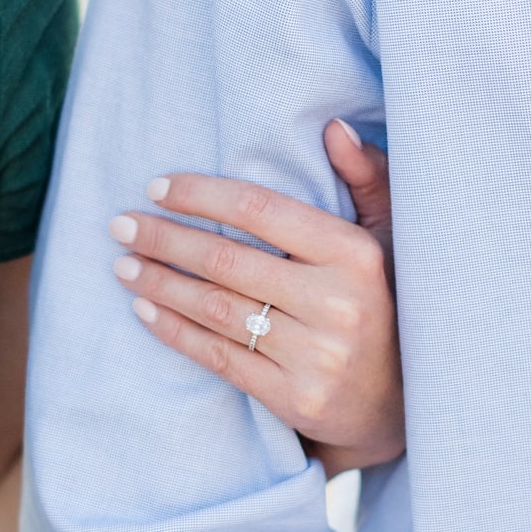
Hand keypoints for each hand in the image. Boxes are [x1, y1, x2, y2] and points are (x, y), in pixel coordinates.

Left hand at [108, 120, 403, 476]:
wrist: (409, 403)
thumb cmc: (389, 305)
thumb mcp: (392, 238)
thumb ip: (368, 179)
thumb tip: (333, 128)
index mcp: (355, 255)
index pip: (261, 210)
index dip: (202, 196)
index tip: (158, 188)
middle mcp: (337, 303)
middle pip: (227, 261)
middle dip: (165, 240)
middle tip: (121, 225)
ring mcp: (316, 355)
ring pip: (217, 310)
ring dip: (160, 284)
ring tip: (123, 265)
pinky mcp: (296, 397)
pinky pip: (220, 357)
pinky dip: (175, 331)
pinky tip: (146, 309)